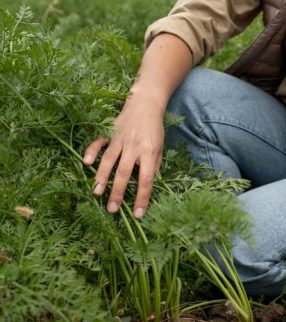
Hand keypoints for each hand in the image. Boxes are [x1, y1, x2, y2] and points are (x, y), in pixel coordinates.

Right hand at [83, 100, 164, 217]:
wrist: (146, 103)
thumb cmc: (154, 129)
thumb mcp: (160, 148)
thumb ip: (155, 166)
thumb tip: (151, 185)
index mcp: (149, 152)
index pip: (146, 180)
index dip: (142, 198)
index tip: (138, 214)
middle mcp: (133, 146)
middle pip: (124, 173)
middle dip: (117, 192)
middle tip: (112, 210)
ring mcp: (119, 138)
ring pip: (109, 160)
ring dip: (101, 177)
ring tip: (96, 192)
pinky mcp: (108, 131)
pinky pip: (98, 141)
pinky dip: (91, 151)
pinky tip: (85, 162)